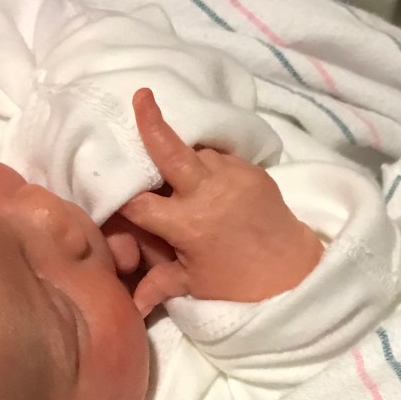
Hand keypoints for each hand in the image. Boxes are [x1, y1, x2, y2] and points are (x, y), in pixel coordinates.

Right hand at [119, 88, 322, 317]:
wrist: (293, 273)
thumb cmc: (239, 284)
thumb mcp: (194, 286)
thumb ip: (158, 284)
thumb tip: (131, 304)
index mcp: (188, 223)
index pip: (139, 201)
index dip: (119, 196)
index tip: (107, 186)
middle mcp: (208, 192)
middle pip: (171, 149)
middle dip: (153, 122)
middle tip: (142, 96)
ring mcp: (233, 176)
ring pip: (199, 152)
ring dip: (185, 156)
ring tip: (176, 167)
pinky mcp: (253, 171)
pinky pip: (223, 157)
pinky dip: (210, 164)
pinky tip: (206, 176)